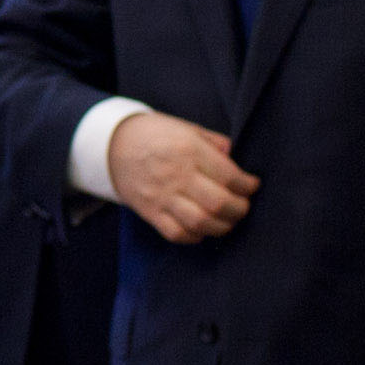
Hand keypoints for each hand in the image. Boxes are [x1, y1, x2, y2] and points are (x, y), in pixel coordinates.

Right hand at [106, 111, 256, 240]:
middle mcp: (176, 174)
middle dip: (239, 209)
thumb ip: (213, 143)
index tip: (252, 186)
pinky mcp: (150, 211)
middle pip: (218, 203)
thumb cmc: (155, 134)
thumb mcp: (186, 128)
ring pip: (200, 222)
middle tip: (243, 207)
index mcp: (189, 150)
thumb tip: (235, 157)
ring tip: (227, 221)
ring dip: (221, 227)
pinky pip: (176, 233)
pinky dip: (195, 236)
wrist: (113, 145)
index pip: (229, 176)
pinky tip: (202, 229)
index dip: (247, 185)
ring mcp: (162, 196)